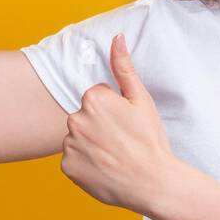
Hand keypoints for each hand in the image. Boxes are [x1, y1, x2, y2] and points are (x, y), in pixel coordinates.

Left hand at [60, 33, 181, 217]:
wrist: (153, 182)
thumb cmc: (150, 140)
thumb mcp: (141, 100)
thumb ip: (124, 67)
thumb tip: (116, 37)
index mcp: (93, 98)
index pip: (96, 97)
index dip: (113, 110)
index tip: (126, 123)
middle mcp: (75, 119)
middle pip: (84, 116)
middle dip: (99, 125)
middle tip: (121, 140)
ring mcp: (69, 145)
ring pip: (78, 138)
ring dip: (91, 145)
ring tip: (114, 156)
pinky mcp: (67, 167)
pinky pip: (73, 159)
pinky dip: (85, 164)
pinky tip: (104, 168)